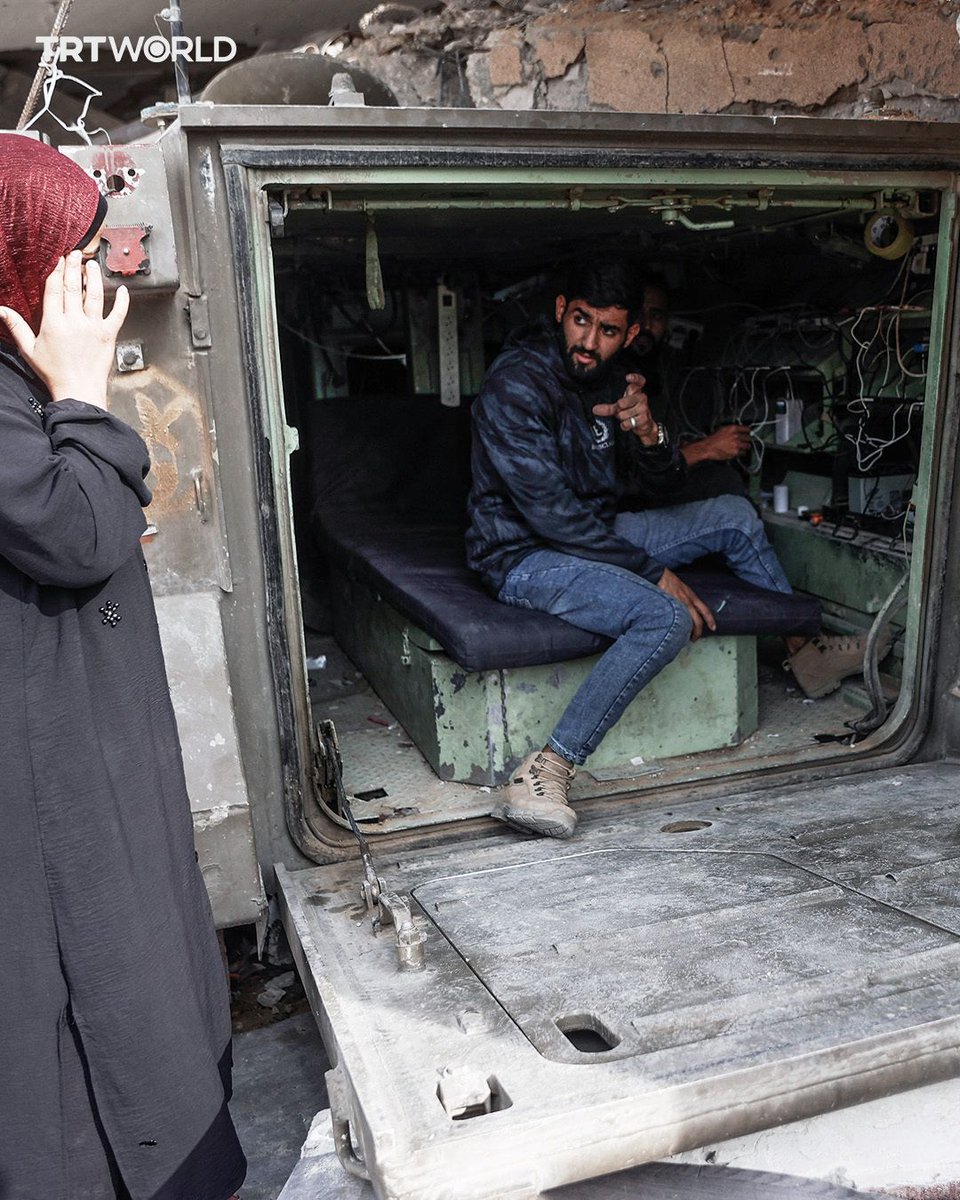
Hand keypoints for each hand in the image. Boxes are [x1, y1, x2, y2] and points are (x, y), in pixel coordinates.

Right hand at [0, 251, 128, 408]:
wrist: (78, 391)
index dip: (57, 271)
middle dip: (74, 267)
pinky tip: (122, 290)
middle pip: (73, 287)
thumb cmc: (54, 373)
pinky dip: (122, 302)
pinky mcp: (108, 336)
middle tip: (75, 253)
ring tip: (93, 264)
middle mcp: (74, 322)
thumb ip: (17, 327)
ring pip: (94, 295)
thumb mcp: (29, 350)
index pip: (54, 289)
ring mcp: (93, 328)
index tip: (59, 260)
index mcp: (53, 323)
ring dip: (94, 277)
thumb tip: (1, 310)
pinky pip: (118, 315)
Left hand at [592, 374, 658, 444]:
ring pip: (623, 414)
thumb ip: (608, 407)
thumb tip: (595, 409)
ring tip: (628, 417)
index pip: (639, 381)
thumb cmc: (631, 412)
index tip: (627, 378)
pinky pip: (627, 423)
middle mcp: (641, 397)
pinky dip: (625, 425)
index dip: (634, 378)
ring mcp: (643, 408)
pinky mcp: (644, 419)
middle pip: (621, 403)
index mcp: (637, 391)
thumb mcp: (619, 407)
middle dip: (617, 409)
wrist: (644, 425)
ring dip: (622, 418)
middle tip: (621, 410)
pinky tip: (629, 423)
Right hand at [657, 568, 715, 640]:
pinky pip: (675, 621)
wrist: (659, 576)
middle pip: (697, 621)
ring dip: (686, 632)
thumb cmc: (668, 580)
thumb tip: (687, 608)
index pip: (705, 610)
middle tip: (695, 638)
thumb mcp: (682, 588)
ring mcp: (678, 605)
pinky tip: (673, 632)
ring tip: (683, 638)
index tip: (713, 627)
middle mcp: (687, 601)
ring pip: (686, 623)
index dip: (710, 620)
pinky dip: (676, 628)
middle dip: (697, 632)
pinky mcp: (669, 607)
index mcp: (691, 596)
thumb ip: (686, 598)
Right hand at [682, 424, 751, 465]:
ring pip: (747, 445)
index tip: (749, 432)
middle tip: (747, 441)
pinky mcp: (735, 452)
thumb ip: (731, 430)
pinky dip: (742, 453)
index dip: (748, 431)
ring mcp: (736, 444)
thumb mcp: (722, 430)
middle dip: (748, 439)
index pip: (746, 428)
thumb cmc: (712, 439)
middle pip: (748, 437)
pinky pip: (743, 453)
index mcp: (732, 428)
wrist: (708, 447)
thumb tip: (737, 432)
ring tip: (744, 447)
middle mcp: (736, 435)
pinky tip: (739, 452)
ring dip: (746, 446)